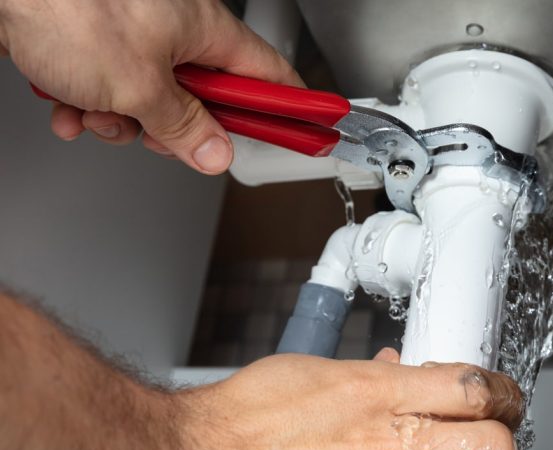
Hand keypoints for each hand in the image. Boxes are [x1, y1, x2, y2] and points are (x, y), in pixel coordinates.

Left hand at [0, 0, 302, 173]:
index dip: (289, 107)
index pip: (268, 76)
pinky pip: (110, 89)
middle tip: (161, 134)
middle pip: (204, 99)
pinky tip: (67, 103)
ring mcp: (135, 36)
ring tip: (95, 110)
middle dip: (176, 127)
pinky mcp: (98, 44)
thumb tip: (215, 152)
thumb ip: (184, 127)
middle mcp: (175, 29)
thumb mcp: (138, 86)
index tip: (307, 128)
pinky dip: (88, 104)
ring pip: (151, 101)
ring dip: (121, 119)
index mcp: (204, 29)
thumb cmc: (65, 6)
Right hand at [177, 349, 525, 449]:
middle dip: (504, 442)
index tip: (502, 397)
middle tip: (497, 441)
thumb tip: (404, 371)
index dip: (502, 392)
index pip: (472, 387)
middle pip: (490, 444)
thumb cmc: (250, 415)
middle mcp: (386, 443)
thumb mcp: (318, 372)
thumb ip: (373, 375)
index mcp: (377, 392)